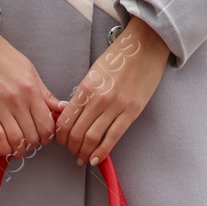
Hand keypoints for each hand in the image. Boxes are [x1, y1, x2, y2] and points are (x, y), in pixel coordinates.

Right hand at [0, 4, 64, 155]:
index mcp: (31, 90)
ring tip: (19, 147)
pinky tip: (6, 148)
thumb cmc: (4, 57)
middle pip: (33, 136)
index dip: (48, 136)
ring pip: (16, 140)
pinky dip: (4, 149)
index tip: (44, 137)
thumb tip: (62, 109)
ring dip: (20, 150)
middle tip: (31, 142)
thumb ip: (45, 94)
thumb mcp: (30, 71)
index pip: (47, 125)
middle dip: (34, 144)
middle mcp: (17, 100)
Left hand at [55, 16, 169, 165]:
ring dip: (84, 153)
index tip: (62, 141)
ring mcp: (116, 106)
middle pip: (77, 133)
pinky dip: (102, 152)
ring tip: (82, 158)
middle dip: (71, 147)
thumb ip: (83, 95)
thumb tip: (72, 116)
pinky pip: (113, 137)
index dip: (61, 136)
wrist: (145, 46)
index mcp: (86, 87)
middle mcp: (98, 98)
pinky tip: (96, 159)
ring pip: (92, 138)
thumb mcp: (94, 73)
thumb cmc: (119, 58)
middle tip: (71, 152)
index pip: (66, 119)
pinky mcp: (132, 112)